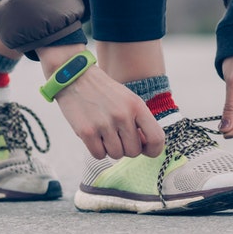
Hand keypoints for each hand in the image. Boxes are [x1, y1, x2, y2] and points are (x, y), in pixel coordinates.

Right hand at [37, 45, 164, 159]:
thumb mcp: (129, 99)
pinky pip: (99, 155)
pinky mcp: (87, 132)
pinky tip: (95, 136)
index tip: (146, 149)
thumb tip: (146, 147)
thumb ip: (139, 121)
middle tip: (118, 136)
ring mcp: (105, 124)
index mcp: (137, 106)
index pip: (156, 138)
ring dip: (111, 149)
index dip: (154, 150)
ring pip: (116, 155)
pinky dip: (97, 150)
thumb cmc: (104, 92)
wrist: (76, 78)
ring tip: (105, 133)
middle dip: (127, 148)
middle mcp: (123, 115)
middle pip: (134, 151)